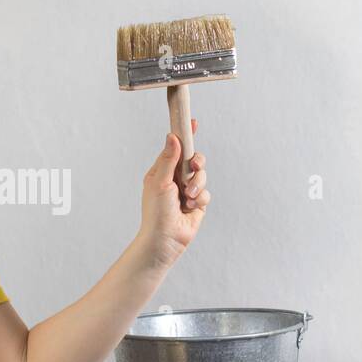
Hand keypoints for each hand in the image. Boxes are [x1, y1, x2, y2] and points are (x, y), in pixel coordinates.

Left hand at [135, 118, 210, 269]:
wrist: (164, 239)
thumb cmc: (156, 212)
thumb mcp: (159, 181)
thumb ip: (168, 159)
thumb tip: (172, 136)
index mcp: (162, 171)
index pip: (175, 148)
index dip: (185, 136)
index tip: (193, 123)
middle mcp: (175, 179)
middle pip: (194, 159)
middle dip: (197, 162)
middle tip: (194, 166)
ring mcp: (187, 190)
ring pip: (203, 175)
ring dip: (197, 185)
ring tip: (188, 196)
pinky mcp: (197, 203)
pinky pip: (206, 192)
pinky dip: (200, 198)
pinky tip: (190, 206)